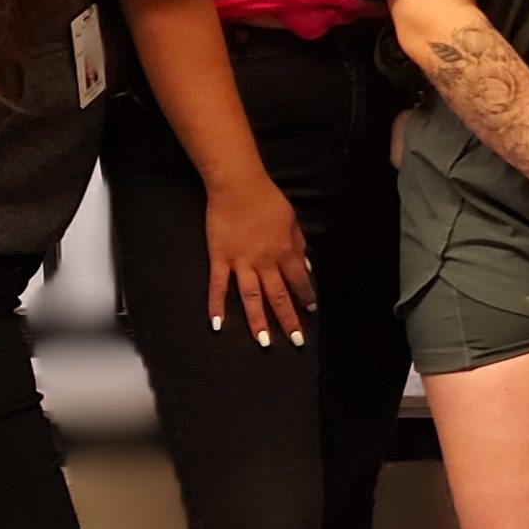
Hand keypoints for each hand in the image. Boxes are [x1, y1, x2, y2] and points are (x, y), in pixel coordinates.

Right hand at [204, 174, 313, 347]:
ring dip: (258, 321)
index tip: (311, 311)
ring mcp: (241, 262)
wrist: (238, 185)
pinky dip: (217, 306)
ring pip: (252, 298)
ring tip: (264, 342)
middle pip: (279, 296)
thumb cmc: (267, 200)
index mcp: (285, 251)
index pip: (299, 281)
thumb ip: (299, 245)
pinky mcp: (220, 259)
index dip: (306, 296)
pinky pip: (218, 286)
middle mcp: (265, 262)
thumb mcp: (292, 221)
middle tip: (296, 342)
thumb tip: (306, 268)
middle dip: (289, 320)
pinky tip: (217, 324)